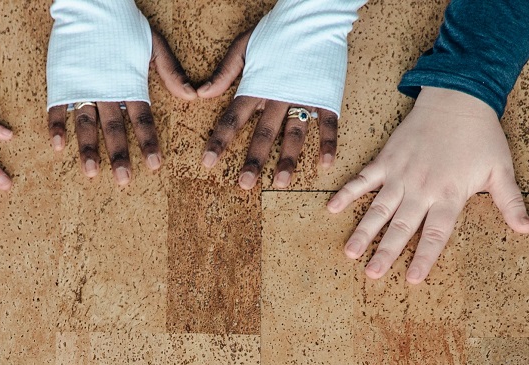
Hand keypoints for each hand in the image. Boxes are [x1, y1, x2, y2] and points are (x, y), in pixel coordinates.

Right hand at [47, 31, 193, 185]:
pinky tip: (58, 146)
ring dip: (88, 149)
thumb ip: (171, 71)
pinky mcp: (62, 80)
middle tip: (124, 180)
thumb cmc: (124, 23)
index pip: (142, 119)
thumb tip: (193, 96)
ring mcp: (82, 85)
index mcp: (129, 82)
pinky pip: (56, 107)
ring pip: (86, 123)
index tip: (154, 166)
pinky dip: (56, 126)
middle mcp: (107, 88)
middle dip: (119, 155)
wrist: (91, 3)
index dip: (148, 142)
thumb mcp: (154, 44)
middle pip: (114, 128)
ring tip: (91, 172)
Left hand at [198, 31, 340, 188]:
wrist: (313, 15)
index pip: (233, 118)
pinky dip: (328, 143)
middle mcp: (279, 95)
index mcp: (257, 85)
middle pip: (263, 132)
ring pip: (295, 133)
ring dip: (288, 159)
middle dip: (253, 160)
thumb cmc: (276, 30)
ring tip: (281, 183)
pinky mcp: (327, 95)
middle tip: (245, 184)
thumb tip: (199, 94)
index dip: (220, 140)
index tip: (208, 162)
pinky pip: (329, 123)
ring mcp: (305, 96)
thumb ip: (224, 73)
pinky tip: (325, 164)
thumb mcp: (243, 46)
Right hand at [327, 87, 528, 282]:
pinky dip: (348, 193)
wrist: (459, 97)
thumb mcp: (501, 171)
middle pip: (402, 227)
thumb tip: (527, 230)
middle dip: (386, 252)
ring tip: (350, 253)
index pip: (435, 234)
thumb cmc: (482, 136)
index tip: (412, 280)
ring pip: (379, 208)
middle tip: (372, 274)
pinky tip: (332, 209)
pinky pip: (364, 179)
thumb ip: (510, 203)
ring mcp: (402, 173)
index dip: (424, 258)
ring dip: (364, 231)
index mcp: (450, 195)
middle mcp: (422, 188)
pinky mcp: (387, 158)